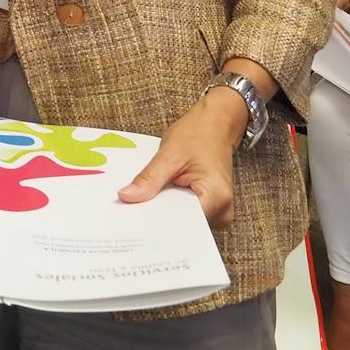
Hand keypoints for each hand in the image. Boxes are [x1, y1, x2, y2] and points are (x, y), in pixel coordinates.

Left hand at [117, 89, 242, 227]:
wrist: (216, 123)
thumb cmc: (198, 134)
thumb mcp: (168, 154)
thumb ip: (149, 179)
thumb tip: (126, 197)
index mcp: (216, 197)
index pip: (182, 224)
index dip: (156, 223)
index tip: (132, 222)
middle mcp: (222, 210)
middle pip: (183, 225)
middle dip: (157, 218)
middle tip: (130, 212)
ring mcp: (218, 211)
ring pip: (184, 222)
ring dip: (164, 213)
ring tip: (143, 204)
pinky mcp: (211, 208)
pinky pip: (186, 214)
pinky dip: (171, 207)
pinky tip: (157, 199)